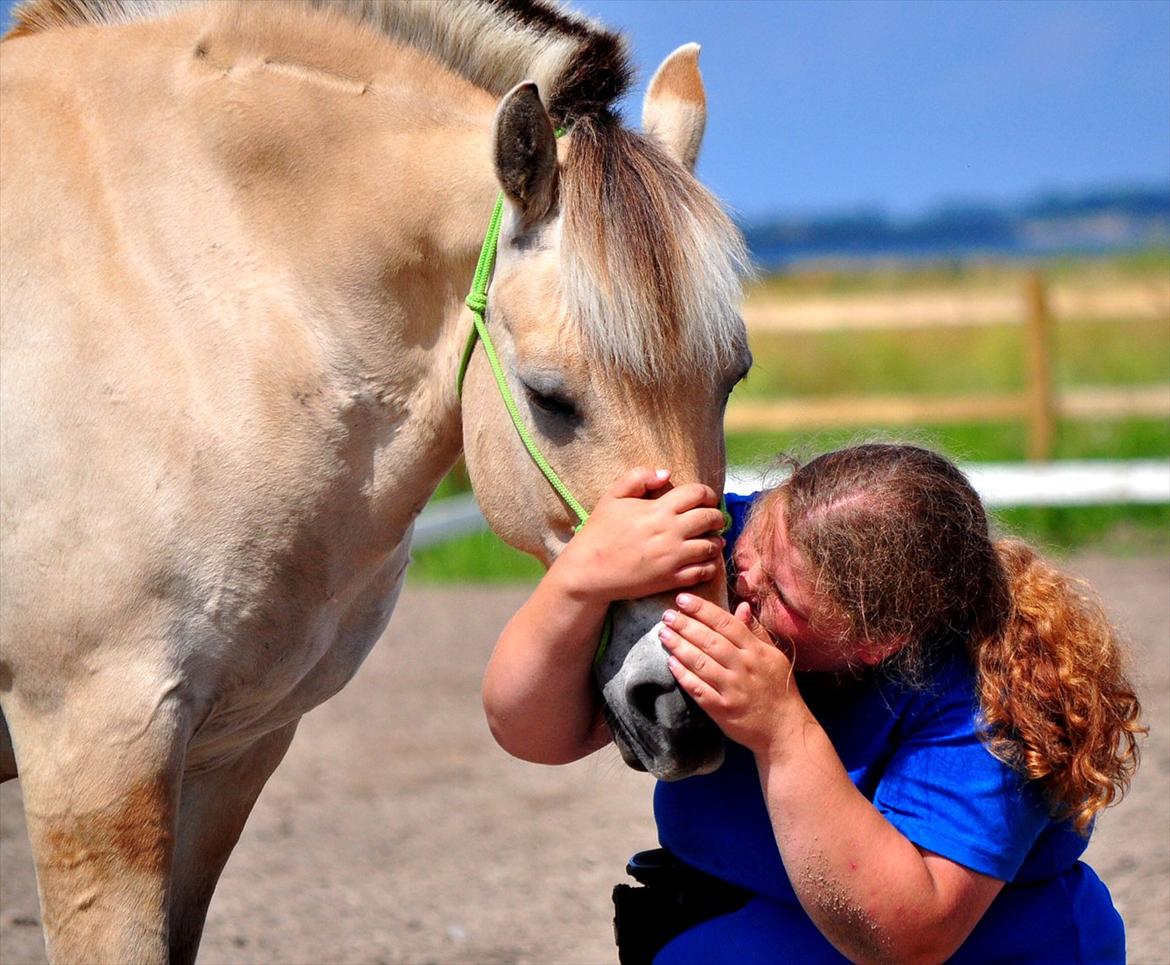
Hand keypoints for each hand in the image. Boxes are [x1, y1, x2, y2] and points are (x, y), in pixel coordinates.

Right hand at [551, 468, 725, 603]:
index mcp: (658, 509)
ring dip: (716, 541)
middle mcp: (670, 532)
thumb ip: (638, 478)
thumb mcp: (613, 497)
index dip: (708, 494)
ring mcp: (673, 557)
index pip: (697, 494)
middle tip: (714, 519)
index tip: (708, 499)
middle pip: (710, 519)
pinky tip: (706, 561)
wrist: (588, 570)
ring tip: (712, 540)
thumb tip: (666, 473)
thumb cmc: (599, 532)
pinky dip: (710, 565)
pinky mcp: (671, 579)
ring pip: (711, 546)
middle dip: (716, 516)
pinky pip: (704, 572)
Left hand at [660, 594, 802, 754]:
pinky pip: (698, 689)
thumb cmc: (778, 688)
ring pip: (701, 663)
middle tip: (667, 615)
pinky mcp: (722, 710)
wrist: (784, 728)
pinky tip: (670, 663)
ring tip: (664, 634)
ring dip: (679, 647)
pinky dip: (684, 675)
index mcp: (756, 652)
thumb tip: (741, 607)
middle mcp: (744, 668)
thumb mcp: (773, 656)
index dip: (703, 609)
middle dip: (686, 625)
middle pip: (710, 641)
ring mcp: (732, 690)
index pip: (726, 624)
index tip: (683, 599)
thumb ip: (755, 631)